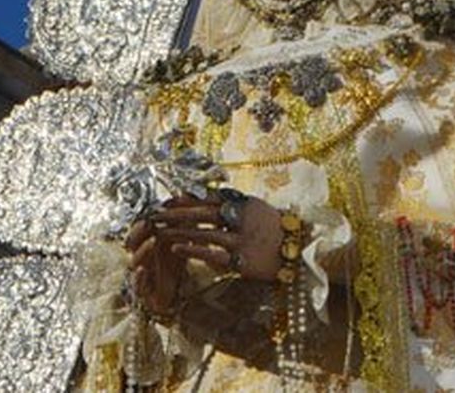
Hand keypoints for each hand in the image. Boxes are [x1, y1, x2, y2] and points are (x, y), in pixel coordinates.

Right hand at [125, 216, 186, 316]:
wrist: (173, 294)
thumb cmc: (173, 265)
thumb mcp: (180, 241)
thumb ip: (182, 222)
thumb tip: (186, 197)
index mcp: (147, 243)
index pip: (141, 229)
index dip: (147, 219)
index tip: (155, 209)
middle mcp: (140, 256)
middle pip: (132, 242)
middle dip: (139, 231)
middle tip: (149, 222)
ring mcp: (139, 273)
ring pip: (135, 260)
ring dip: (143, 250)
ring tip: (152, 241)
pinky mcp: (142, 290)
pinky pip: (137, 284)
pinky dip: (138, 277)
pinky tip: (142, 270)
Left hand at [147, 194, 285, 282]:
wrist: (298, 250)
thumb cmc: (274, 228)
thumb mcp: (257, 208)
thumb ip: (234, 202)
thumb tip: (208, 195)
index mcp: (244, 203)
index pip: (209, 198)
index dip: (186, 199)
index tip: (167, 201)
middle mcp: (241, 218)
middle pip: (202, 213)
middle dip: (176, 214)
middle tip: (155, 215)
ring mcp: (241, 239)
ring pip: (203, 233)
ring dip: (179, 232)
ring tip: (161, 232)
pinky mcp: (241, 259)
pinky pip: (212, 254)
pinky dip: (193, 250)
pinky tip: (177, 249)